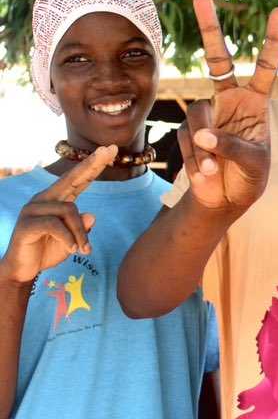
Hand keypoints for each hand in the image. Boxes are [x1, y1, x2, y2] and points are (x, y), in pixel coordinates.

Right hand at [0, 146, 116, 283]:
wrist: (24, 269)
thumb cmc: (50, 250)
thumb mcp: (74, 240)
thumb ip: (83, 228)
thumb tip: (92, 216)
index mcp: (58, 199)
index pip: (79, 179)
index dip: (94, 165)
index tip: (111, 150)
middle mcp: (45, 199)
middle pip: (71, 178)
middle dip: (91, 164)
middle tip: (108, 150)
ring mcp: (33, 209)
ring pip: (69, 211)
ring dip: (81, 233)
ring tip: (85, 250)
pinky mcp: (26, 223)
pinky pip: (54, 225)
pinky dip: (68, 238)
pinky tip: (74, 250)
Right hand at [179, 0, 277, 211]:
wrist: (225, 200)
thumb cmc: (249, 178)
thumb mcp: (253, 163)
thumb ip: (232, 145)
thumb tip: (203, 133)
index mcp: (255, 102)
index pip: (265, 66)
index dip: (271, 40)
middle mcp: (230, 100)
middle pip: (217, 59)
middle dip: (210, 29)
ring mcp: (207, 113)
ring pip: (199, 115)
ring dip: (206, 147)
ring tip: (214, 170)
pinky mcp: (189, 130)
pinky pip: (189, 138)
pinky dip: (197, 158)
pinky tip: (205, 174)